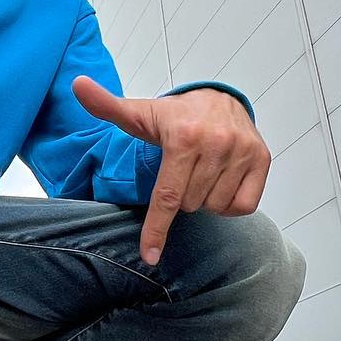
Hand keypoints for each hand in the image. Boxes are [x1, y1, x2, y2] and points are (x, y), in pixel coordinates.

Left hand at [72, 78, 270, 264]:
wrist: (220, 98)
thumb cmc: (175, 116)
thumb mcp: (139, 113)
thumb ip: (106, 105)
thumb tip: (77, 84)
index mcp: (183, 136)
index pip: (167, 196)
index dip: (156, 229)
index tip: (149, 255)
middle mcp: (216, 142)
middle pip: (190, 205)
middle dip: (182, 197)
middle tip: (182, 172)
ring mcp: (242, 151)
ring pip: (216, 207)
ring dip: (205, 199)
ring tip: (201, 174)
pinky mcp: (262, 159)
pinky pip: (243, 206)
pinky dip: (230, 203)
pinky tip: (221, 183)